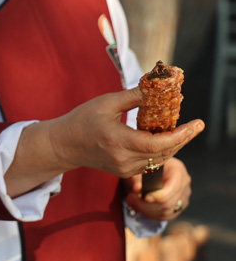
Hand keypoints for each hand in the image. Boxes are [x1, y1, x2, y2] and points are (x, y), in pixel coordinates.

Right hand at [48, 88, 204, 177]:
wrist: (64, 144)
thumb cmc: (82, 120)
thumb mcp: (106, 103)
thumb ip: (133, 97)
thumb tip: (157, 88)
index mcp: (118, 141)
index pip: (158, 143)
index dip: (180, 135)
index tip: (196, 124)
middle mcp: (124, 159)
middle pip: (164, 153)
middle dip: (182, 138)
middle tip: (195, 125)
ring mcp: (125, 169)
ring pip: (159, 159)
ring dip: (173, 145)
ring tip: (182, 129)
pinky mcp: (124, 172)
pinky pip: (150, 162)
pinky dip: (161, 150)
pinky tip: (163, 138)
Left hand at [124, 157, 191, 221]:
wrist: (147, 170)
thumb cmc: (144, 166)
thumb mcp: (138, 168)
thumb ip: (137, 178)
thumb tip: (137, 189)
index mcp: (177, 169)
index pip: (173, 187)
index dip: (158, 196)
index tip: (143, 197)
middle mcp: (184, 184)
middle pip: (169, 202)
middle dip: (147, 204)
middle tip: (131, 198)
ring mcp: (183, 197)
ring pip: (166, 212)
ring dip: (146, 209)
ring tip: (132, 201)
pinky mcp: (178, 206)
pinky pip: (166, 216)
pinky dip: (151, 214)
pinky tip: (138, 207)